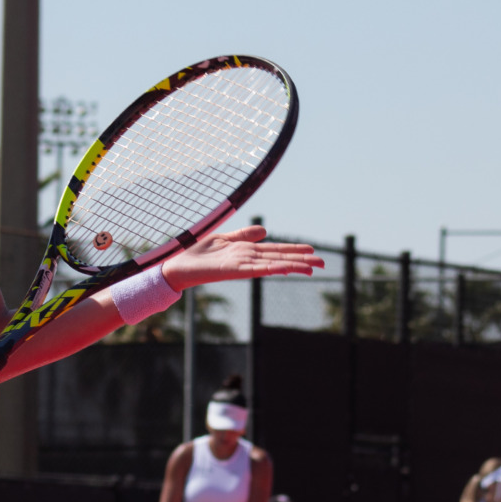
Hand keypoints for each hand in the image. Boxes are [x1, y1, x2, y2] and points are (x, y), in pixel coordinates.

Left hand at [160, 225, 322, 289]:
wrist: (177, 265)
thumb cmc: (197, 254)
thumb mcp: (223, 238)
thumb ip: (244, 235)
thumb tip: (265, 230)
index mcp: (247, 252)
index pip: (276, 251)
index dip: (294, 251)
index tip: (313, 253)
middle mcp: (247, 260)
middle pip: (279, 259)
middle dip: (301, 261)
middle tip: (323, 264)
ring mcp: (240, 266)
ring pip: (271, 265)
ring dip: (291, 266)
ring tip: (311, 268)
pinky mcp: (229, 270)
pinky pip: (253, 269)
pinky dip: (268, 268)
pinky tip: (282, 268)